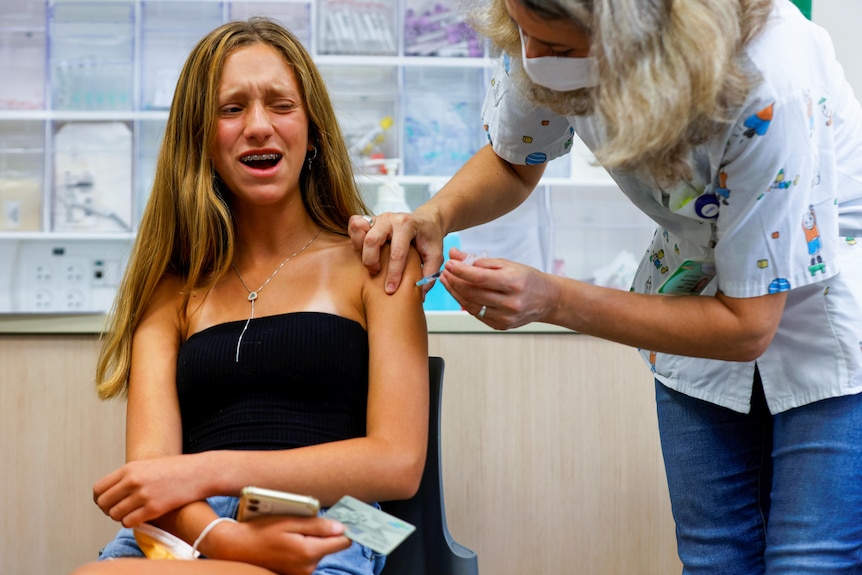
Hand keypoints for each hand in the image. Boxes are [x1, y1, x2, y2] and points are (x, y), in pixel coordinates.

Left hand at [93, 455, 206, 526]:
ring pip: (115, 515)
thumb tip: (112, 492)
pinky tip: (141, 517)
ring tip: (132, 513)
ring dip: (121, 517)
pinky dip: (132, 522)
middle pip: (104, 503)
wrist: (200, 472)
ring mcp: (143, 495)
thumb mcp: (149, 464)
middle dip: (109, 510)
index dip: (100, 499)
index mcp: (130, 468)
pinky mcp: (154, 508)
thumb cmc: (177, 469)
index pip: (99, 489)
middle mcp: (133, 481)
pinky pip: (129, 522)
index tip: (108, 502)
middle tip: (120, 510)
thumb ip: (129, 476)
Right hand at [211, 515, 351, 574]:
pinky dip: (303, 548)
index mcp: (309, 552)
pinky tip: (288, 541)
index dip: (344, 529)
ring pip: (318, 551)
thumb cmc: (261, 531)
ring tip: (291, 531)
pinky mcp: (295, 574)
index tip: (344, 519)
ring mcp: (301, 573)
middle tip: (306, 521)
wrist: (236, 548)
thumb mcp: (289, 521)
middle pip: (330, 546)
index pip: (342, 542)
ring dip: (311, 540)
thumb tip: (341, 528)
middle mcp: (308, 567)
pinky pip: (308, 558)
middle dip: (323, 533)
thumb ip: (317, 525)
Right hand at [348, 209, 444, 293]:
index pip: (397, 253)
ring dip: (361, 249)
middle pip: (372, 240)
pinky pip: (354, 225)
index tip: (390, 289)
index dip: (393, 274)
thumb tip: (419, 293)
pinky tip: (365, 251)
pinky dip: (355, 239)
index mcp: (407, 225)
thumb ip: (429, 274)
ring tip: (371, 261)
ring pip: (359, 230)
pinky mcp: (370, 220)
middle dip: (371, 262)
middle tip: (377, 272)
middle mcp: (390, 219)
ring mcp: (378, 218)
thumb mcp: (436, 256)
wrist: (427, 221)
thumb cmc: (430, 239)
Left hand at [440, 248, 561, 329]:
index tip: (449, 263)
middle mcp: (509, 303)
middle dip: (455, 281)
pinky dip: (466, 302)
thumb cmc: (528, 279)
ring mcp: (505, 317)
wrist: (548, 299)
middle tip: (445, 271)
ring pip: (471, 305)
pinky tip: (460, 292)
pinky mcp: (501, 325)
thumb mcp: (507, 264)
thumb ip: (479, 260)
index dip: (460, 271)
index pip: (479, 278)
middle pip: (472, 293)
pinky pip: (477, 314)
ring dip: (455, 292)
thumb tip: (455, 254)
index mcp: (513, 283)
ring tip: (448, 281)